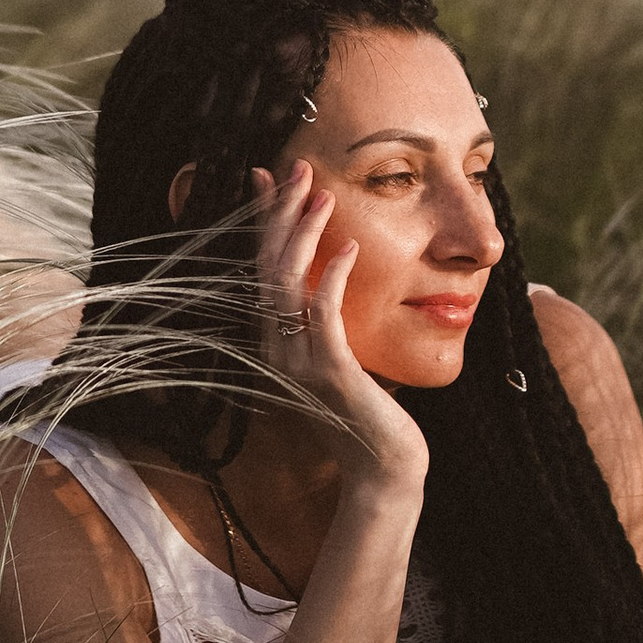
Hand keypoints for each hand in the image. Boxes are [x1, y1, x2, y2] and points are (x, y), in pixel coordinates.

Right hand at [249, 161, 427, 510]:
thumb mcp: (341, 363)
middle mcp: (277, 350)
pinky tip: (349, 248)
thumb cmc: (367, 417)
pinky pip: (322, 315)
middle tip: (296, 169)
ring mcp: (299, 363)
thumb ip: (326, 328)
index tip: (267, 179)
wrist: (381, 473)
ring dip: (304, 234)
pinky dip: (332, 276)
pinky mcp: (330, 373)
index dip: (263, 223)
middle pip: (266, 268)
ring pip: (286, 284)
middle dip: (279, 214)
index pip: (260, 269)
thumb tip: (329, 283)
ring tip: (320, 196)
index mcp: (275, 344)